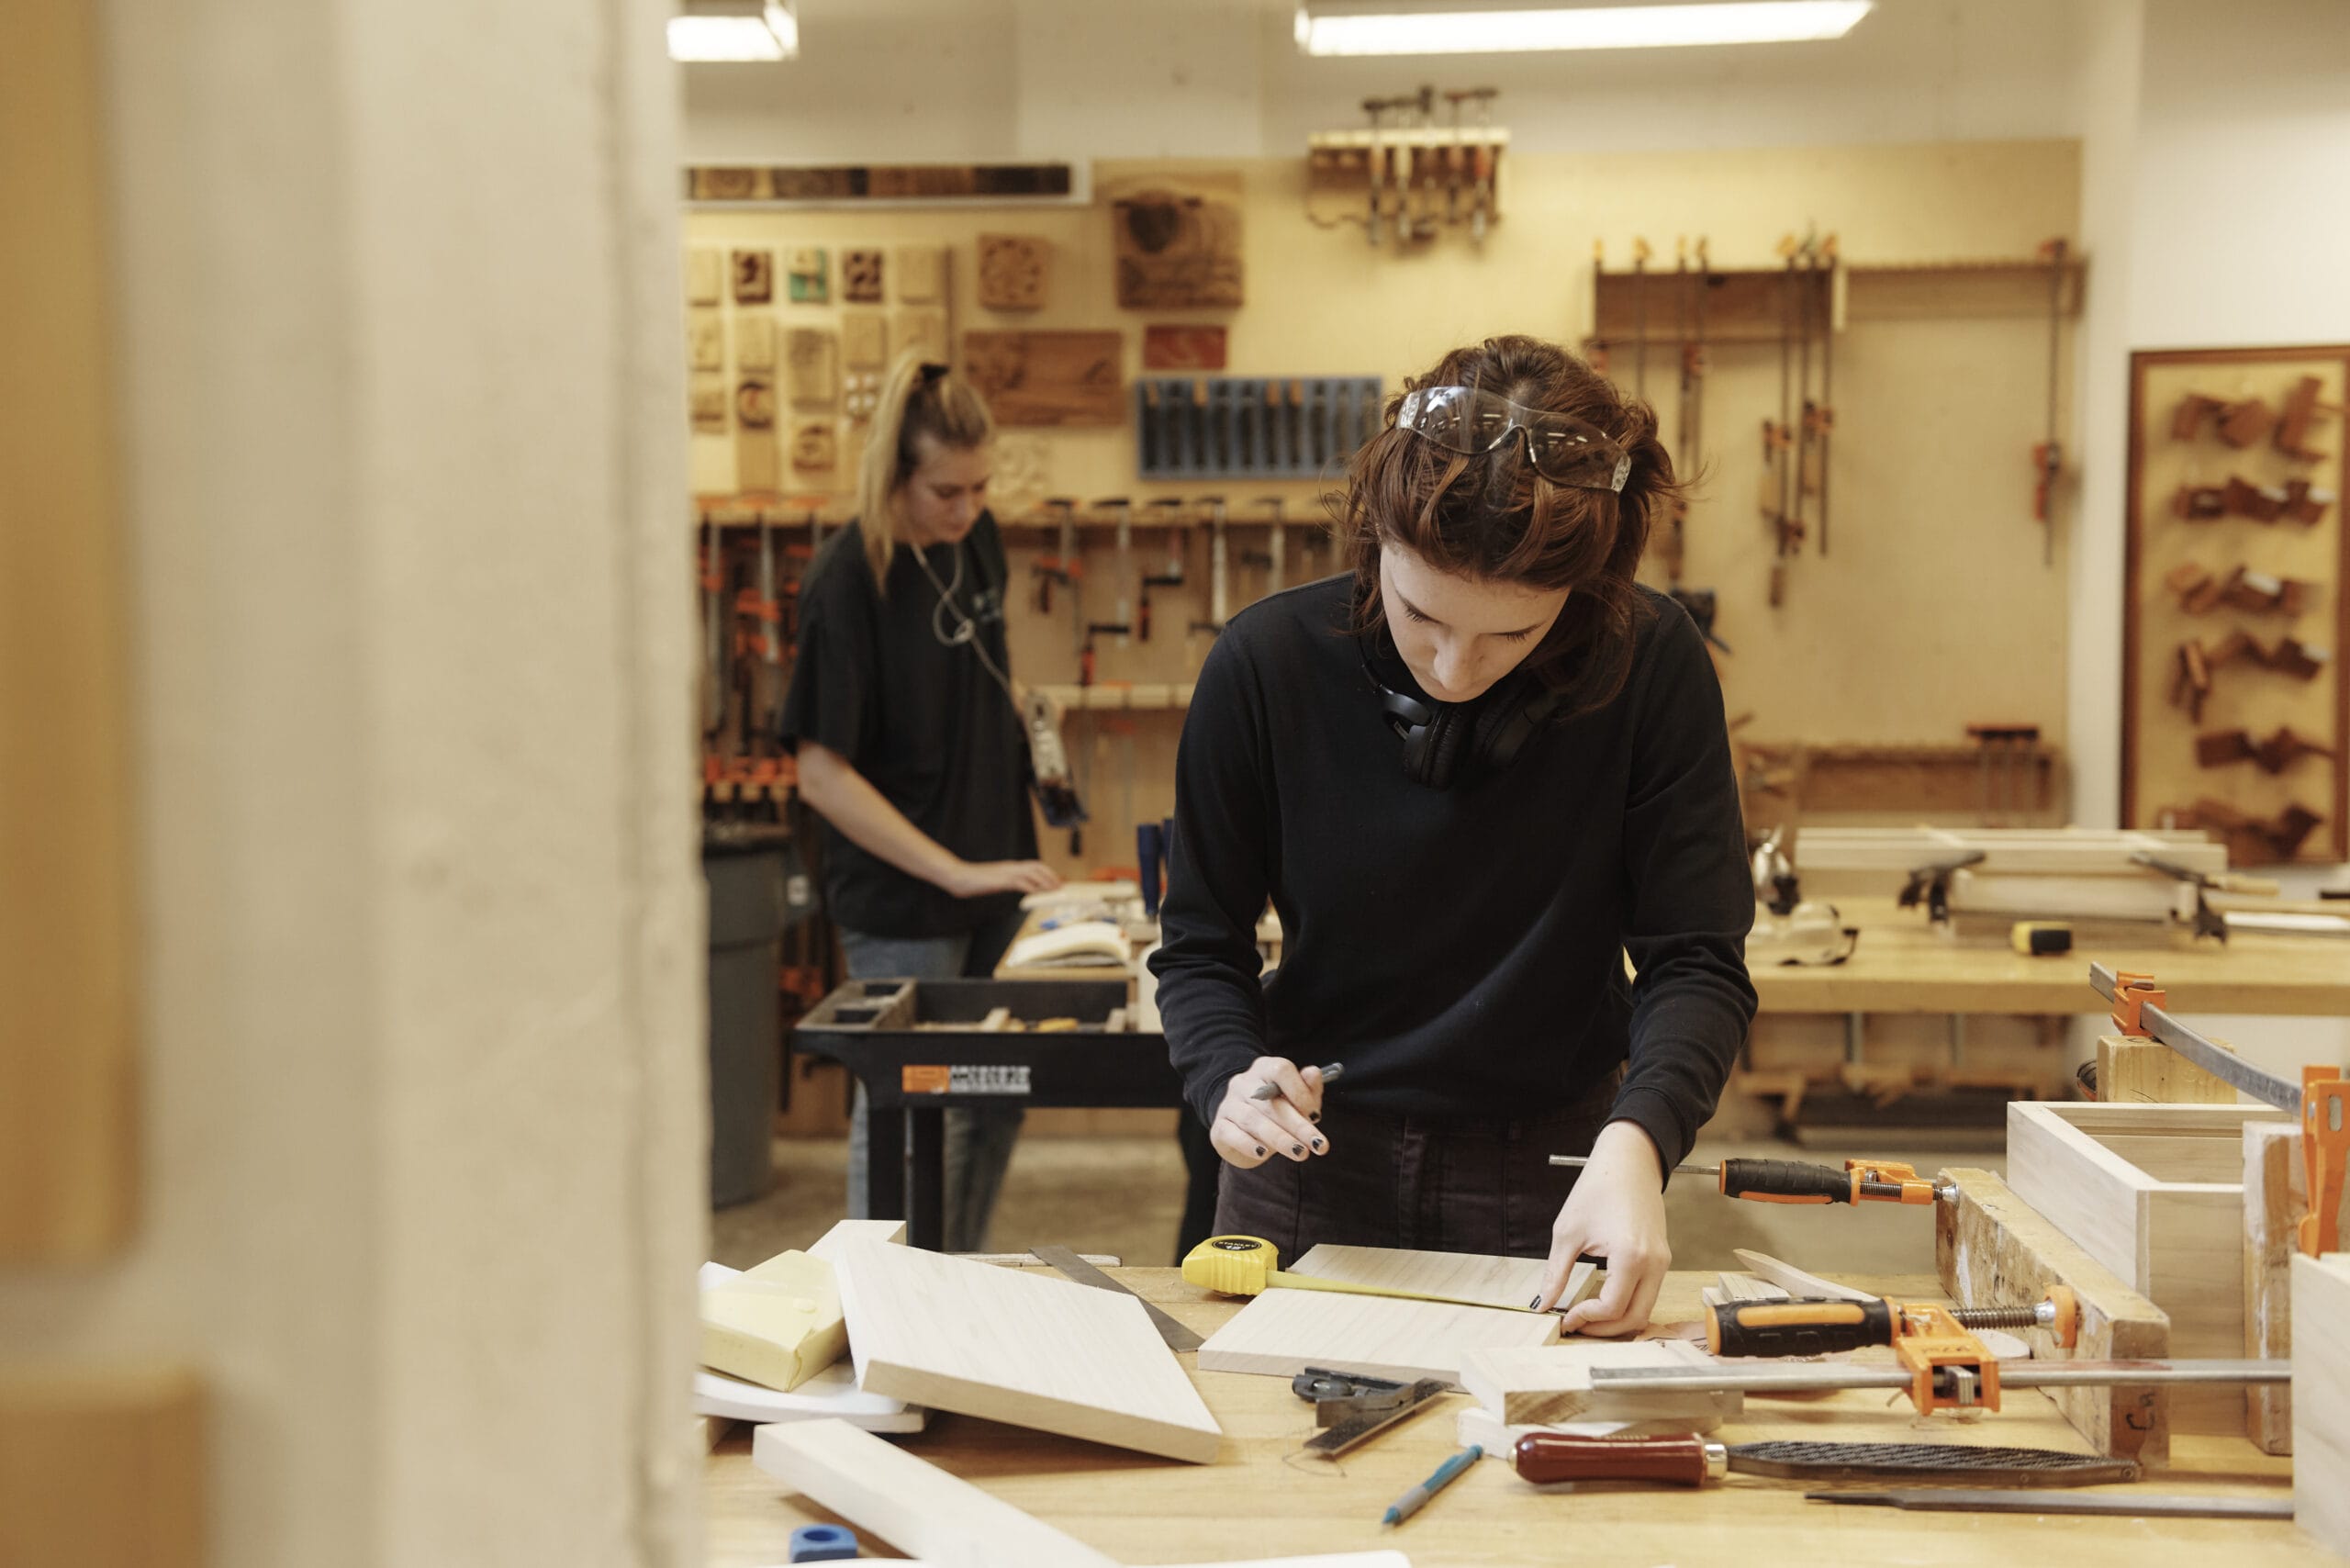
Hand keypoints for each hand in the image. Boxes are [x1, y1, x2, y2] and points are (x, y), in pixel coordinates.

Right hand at [945, 859, 1061, 898]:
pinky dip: (1032, 888)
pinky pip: (1021, 883)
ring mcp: (1006, 872)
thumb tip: (1018, 888)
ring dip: (1046, 882)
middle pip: (1037, 866)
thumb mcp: (994, 881)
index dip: (1047, 872)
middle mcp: (1011, 866)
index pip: (1034, 865)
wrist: (959, 876)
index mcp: (1010, 866)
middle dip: (1051, 875)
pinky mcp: (1001, 880)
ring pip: (1032, 873)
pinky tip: (1037, 894)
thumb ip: (1007, 882)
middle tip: (1060, 886)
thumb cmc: (974, 880)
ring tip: (1055, 890)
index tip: (1056, 880)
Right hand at [1207, 1058, 1329, 1169]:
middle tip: (1318, 1145)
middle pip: (1270, 1102)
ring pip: (1253, 1120)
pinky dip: (1248, 1145)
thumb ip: (1308, 1088)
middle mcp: (1243, 1083)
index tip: (1316, 1116)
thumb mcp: (1297, 1100)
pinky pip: (1232, 1134)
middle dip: (1298, 1126)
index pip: (1280, 1070)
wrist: (1244, 1132)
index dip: (1300, 1091)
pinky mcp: (1219, 1127)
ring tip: (1300, 1153)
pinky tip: (1263, 1154)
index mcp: (1264, 1069)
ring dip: (1280, 1139)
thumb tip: (1313, 1072)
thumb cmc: (1277, 1112)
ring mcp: (1228, 1104)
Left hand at [1532, 1120, 1669, 1335]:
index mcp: (1631, 1256)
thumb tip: (1543, 1304)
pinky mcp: (1662, 1258)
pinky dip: (1627, 1304)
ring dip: (1617, 1320)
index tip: (1564, 1318)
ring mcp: (1662, 1261)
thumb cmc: (1598, 1188)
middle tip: (1575, 1326)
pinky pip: (1648, 1294)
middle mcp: (1654, 1263)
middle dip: (1604, 1330)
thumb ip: (1555, 1273)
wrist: (1629, 1161)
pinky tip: (1602, 1300)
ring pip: (1645, 1309)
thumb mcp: (1568, 1231)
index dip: (1586, 1319)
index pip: (1612, 1307)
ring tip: (1586, 1316)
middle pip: (1635, 1318)